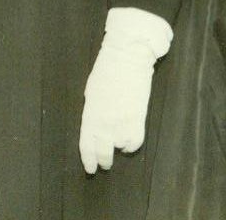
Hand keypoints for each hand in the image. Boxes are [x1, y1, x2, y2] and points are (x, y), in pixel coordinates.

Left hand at [78, 8, 171, 174]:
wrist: (128, 56)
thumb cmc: (106, 70)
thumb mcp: (91, 92)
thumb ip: (92, 112)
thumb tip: (94, 127)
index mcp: (90, 114)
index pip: (86, 145)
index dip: (89, 160)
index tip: (91, 169)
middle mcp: (105, 121)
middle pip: (103, 152)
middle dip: (104, 161)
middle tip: (106, 163)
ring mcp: (122, 121)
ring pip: (120, 147)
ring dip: (119, 146)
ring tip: (120, 139)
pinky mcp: (139, 118)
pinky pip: (135, 142)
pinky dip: (132, 144)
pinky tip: (130, 139)